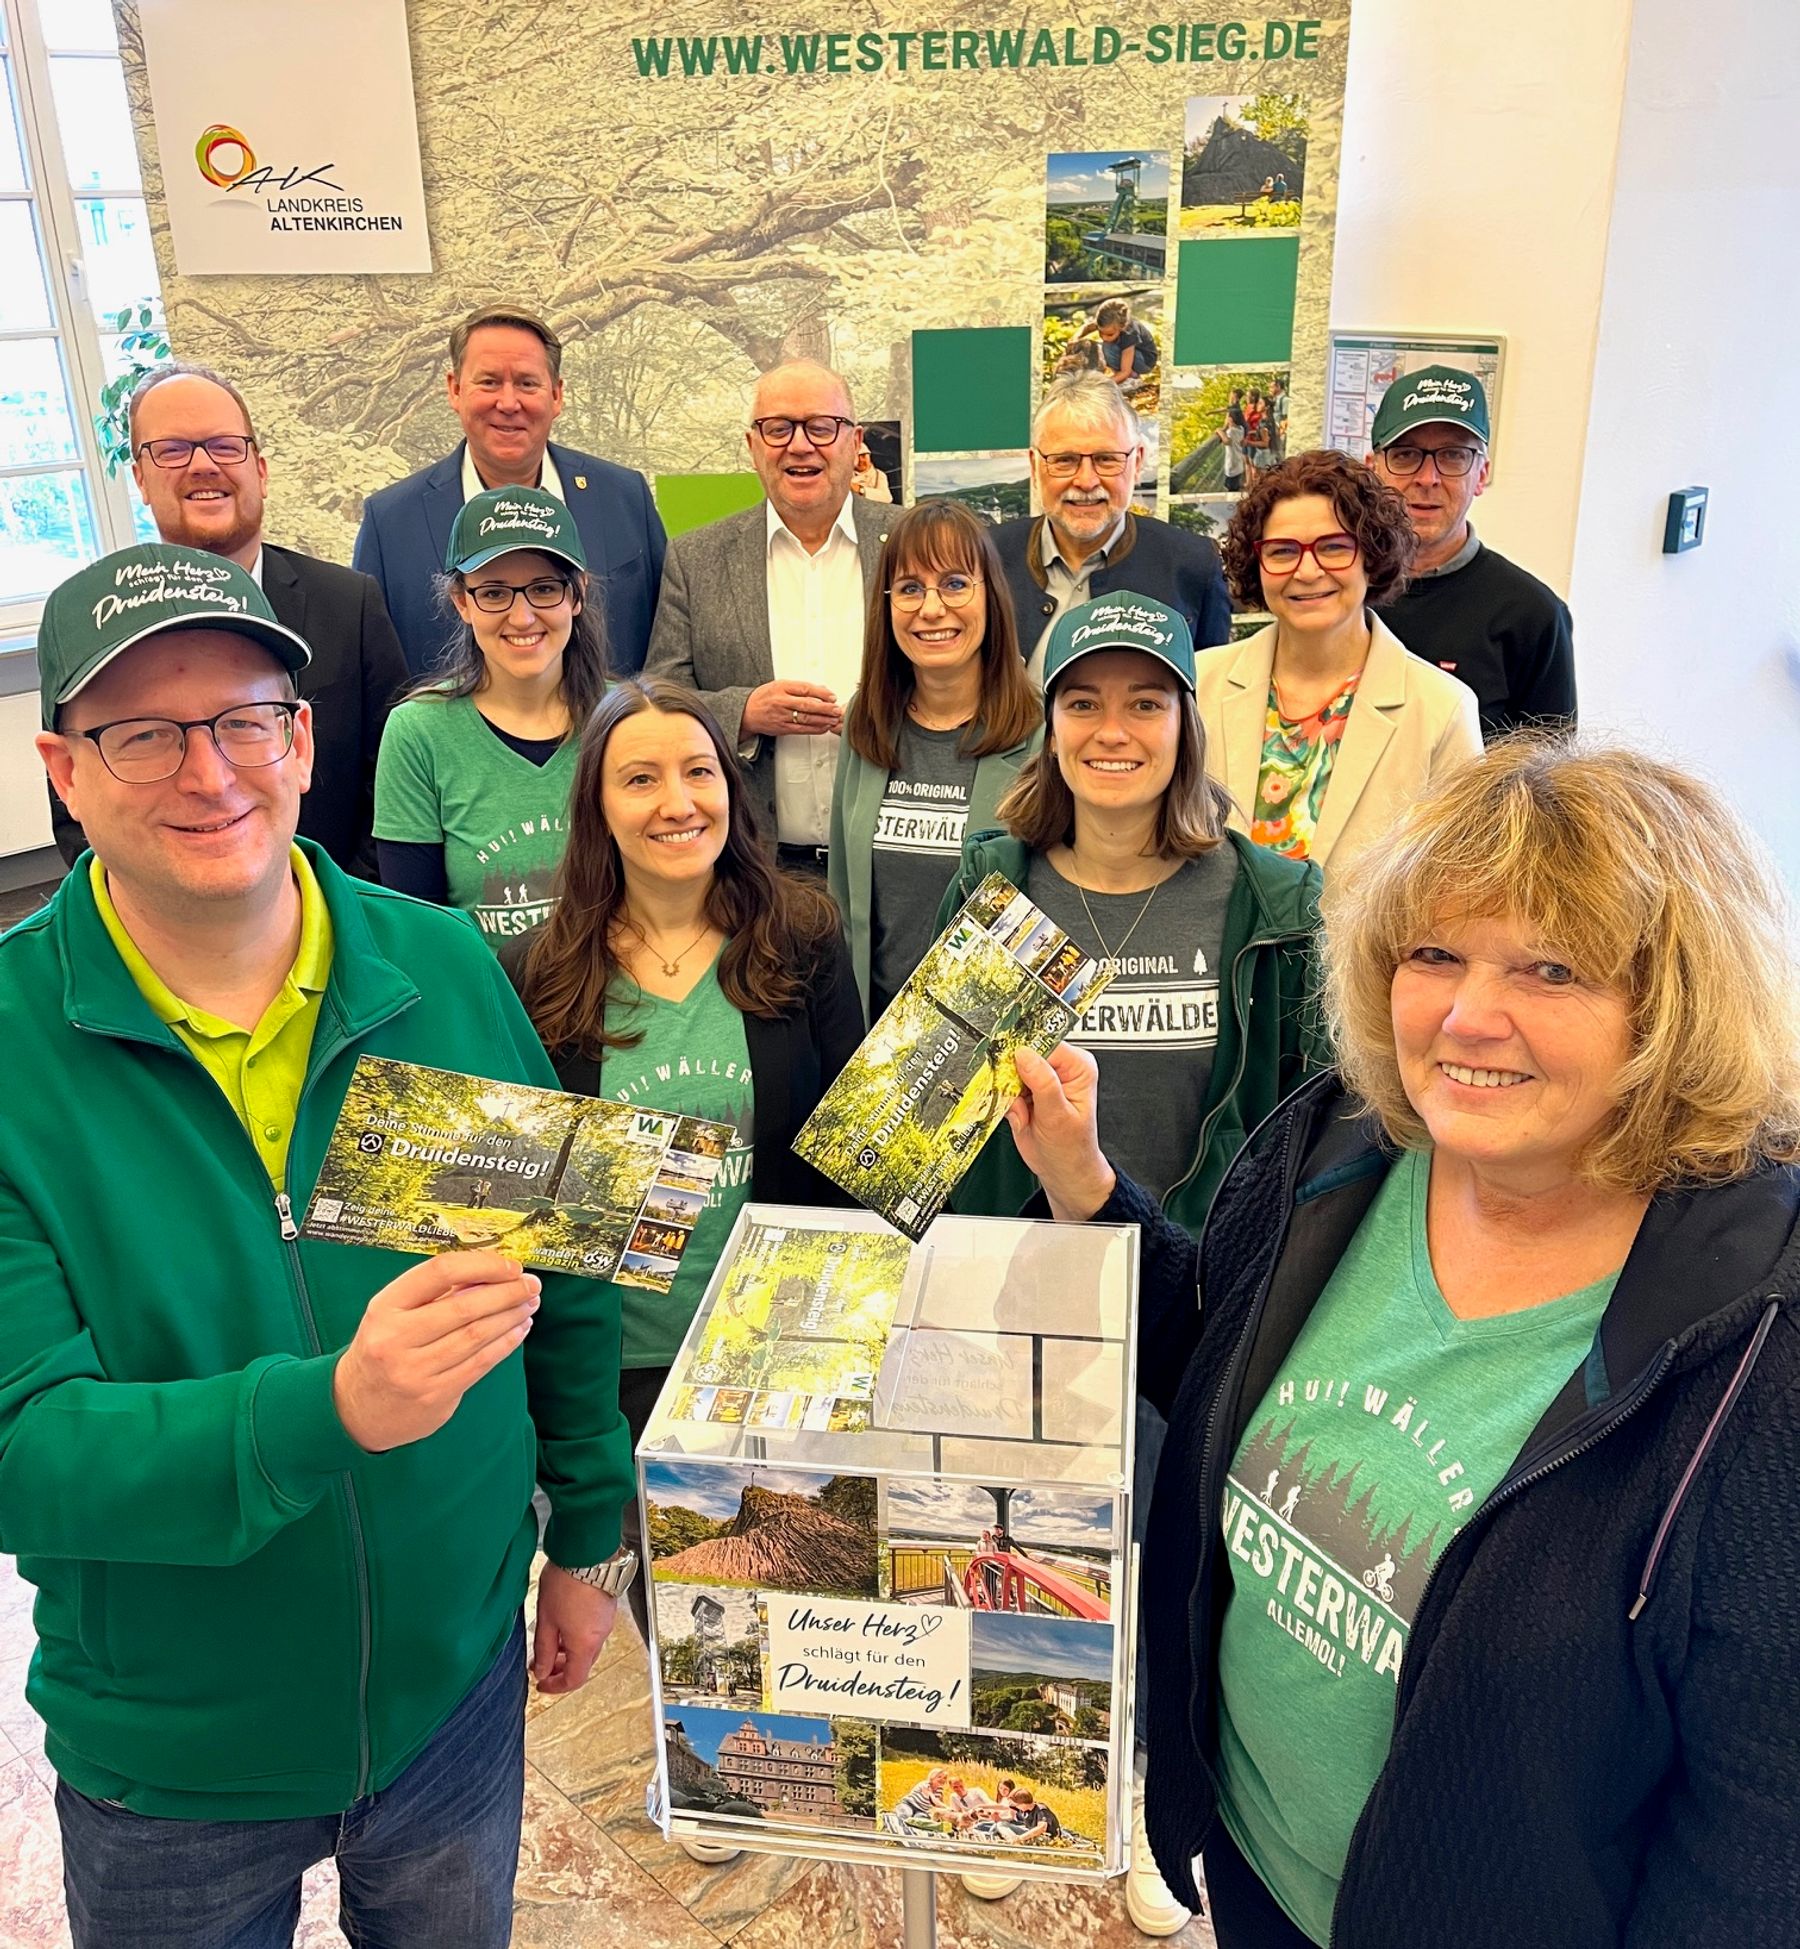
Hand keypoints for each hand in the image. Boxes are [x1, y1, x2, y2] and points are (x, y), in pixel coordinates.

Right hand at [332, 1252, 539, 1451]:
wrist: (356, 1408)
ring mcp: (414, 1371)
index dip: (481, 1265)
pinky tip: (519, 1330)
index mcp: (384, 1307)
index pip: (439, 1272)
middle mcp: (395, 1338)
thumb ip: (436, 1293)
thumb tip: (491, 1271)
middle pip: (464, 1307)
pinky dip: (505, 1344)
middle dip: (506, 1293)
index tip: (510, 1265)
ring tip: (529, 1304)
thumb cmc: (383, 1349)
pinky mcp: (434, 1396)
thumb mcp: (393, 1314)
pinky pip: (479, 1364)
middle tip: (532, 1284)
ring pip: (476, 1336)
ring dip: (511, 1317)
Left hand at [532, 1563, 617, 1695]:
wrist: (587, 1551)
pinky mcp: (607, 1608)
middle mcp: (600, 1635)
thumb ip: (544, 1649)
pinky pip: (593, 1632)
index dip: (556, 1686)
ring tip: (549, 1641)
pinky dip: (577, 1636)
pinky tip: (563, 1624)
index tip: (541, 1684)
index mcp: (585, 1644)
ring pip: (587, 1647)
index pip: (574, 1679)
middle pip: (582, 1665)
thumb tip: (541, 1670)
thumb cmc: (566, 1581)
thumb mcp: (546, 1619)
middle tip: (541, 1663)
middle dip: (560, 1668)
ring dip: (568, 1651)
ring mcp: (606, 1621)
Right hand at [742, 680, 841, 737]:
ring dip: (823, 720)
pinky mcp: (782, 728)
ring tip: (834, 719)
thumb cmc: (764, 697)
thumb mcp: (780, 685)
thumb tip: (822, 689)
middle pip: (808, 705)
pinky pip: (801, 729)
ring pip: (806, 718)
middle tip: (837, 710)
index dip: (821, 693)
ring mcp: (782, 716)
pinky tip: (824, 728)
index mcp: (782, 687)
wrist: (747, 712)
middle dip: (825, 708)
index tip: (832, 696)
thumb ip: (800, 687)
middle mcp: (782, 701)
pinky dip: (814, 729)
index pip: (805, 689)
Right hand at [1007, 1043, 1115, 1221]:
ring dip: (1009, 1094)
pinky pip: (1003, 1087)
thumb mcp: (1058, 1116)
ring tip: (1026, 1115)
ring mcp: (1039, 1079)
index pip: (1044, 1044)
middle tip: (1022, 1101)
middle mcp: (1059, 1068)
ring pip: (1008, 1070)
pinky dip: (1005, 1104)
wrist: (1061, 1171)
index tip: (1011, 1068)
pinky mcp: (1024, 1091)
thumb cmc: (1072, 1148)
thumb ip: (1043, 1084)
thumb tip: (1024, 1055)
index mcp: (1077, 1066)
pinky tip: (1021, 1117)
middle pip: (1023, 1054)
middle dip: (1013, 1078)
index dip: (1025, 1055)